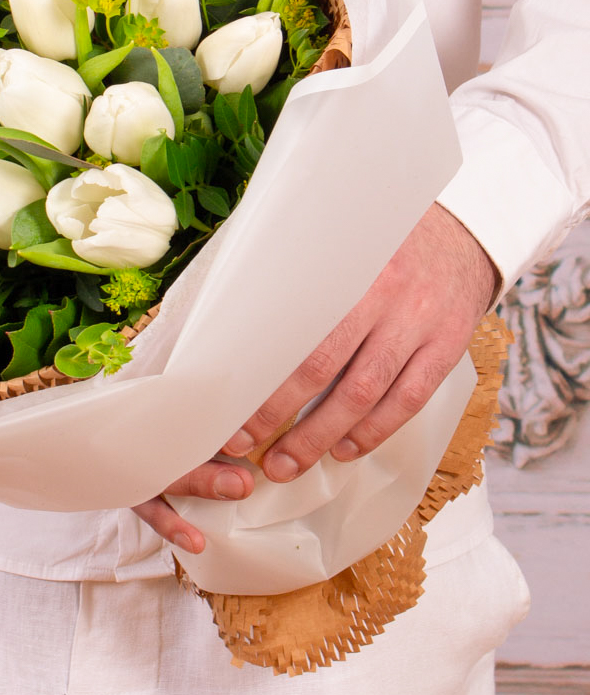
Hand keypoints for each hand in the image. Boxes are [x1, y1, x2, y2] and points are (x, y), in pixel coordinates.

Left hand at [132, 204, 497, 552]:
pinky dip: (375, 430)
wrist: (466, 231)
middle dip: (280, 415)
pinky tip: (345, 448)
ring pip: (365, 393)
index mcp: (346, 264)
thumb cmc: (383, 238)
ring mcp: (420, 321)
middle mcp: (385, 293)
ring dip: (322, 435)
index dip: (258, 375)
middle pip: (323, 368)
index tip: (227, 406)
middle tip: (246, 446)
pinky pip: (409, 399)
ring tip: (288, 463)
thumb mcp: (339, 238)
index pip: (292, 329)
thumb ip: (295, 268)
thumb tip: (232, 308)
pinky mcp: (448, 344)